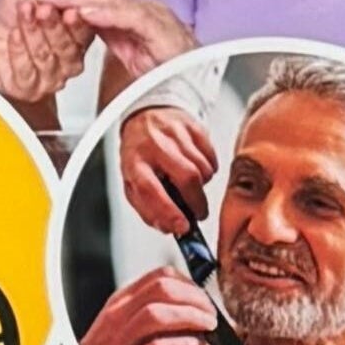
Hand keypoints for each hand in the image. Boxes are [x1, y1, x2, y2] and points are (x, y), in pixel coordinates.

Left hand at [0, 0, 85, 102]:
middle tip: (44, 8)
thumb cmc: (10, 18)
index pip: (84, 34)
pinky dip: (18, 51)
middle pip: (67, 47)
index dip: (77, 21)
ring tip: (24, 13)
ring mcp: (49, 78)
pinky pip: (25, 71)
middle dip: (54, 25)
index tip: (69, 7)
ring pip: (45, 58)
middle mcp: (68, 62)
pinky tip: (14, 34)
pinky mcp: (27, 88)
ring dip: (34, 33)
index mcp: (77, 40)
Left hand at [34, 0, 196, 88]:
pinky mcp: (163, 31)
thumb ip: (111, 35)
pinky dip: (107, 14)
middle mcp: (145, 10)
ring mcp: (156, 17)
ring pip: (112, 1)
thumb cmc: (171, 75)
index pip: (96, 0)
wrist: (200, 88)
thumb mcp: (131, 53)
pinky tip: (86, 13)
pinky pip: (131, 18)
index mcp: (135, 16)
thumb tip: (81, 22)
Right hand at [81, 267, 235, 344]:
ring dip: (192, 318)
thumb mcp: (124, 329)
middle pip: (162, 289)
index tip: (204, 299)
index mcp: (120, 305)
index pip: (159, 276)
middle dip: (196, 299)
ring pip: (158, 314)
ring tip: (209, 329)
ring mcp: (119, 344)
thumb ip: (153, 314)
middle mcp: (117, 319)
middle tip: (212, 315)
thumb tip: (196, 309)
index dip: (190, 284)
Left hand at [115, 106, 217, 236]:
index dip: (169, 211)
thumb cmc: (140, 155)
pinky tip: (197, 168)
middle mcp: (154, 146)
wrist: (146, 117)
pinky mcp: (194, 127)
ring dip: (202, 185)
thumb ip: (147, 208)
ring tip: (191, 185)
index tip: (183, 226)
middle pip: (187, 178)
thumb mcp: (132, 182)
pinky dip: (209, 169)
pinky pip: (212, 157)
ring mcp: (175, 134)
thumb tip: (168, 227)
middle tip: (198, 213)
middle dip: (197, 202)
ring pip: (203, 169)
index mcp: (134, 163)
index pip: (151, 190)